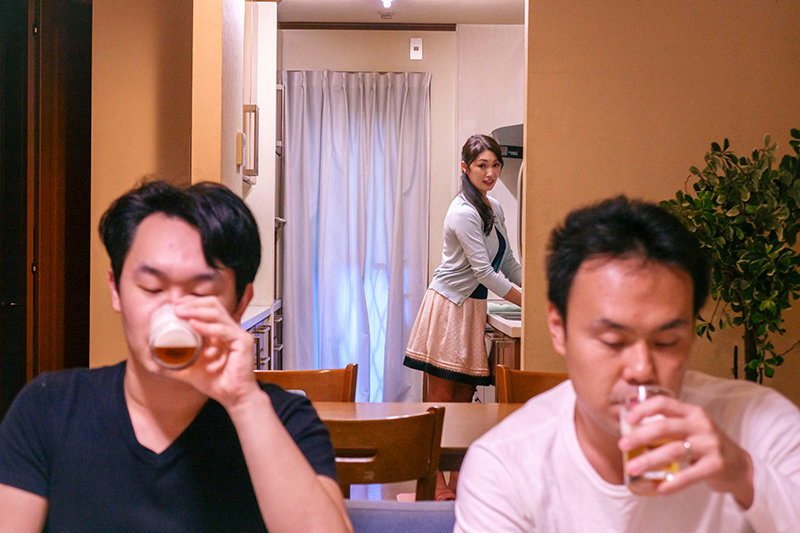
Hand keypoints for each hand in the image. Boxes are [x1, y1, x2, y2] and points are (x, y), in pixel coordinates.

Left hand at [168, 296, 260, 407]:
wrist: (233, 397)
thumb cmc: (217, 382)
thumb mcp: (191, 368)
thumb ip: (177, 360)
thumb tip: (155, 356)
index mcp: (221, 331)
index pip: (208, 308)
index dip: (192, 303)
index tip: (174, 305)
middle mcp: (231, 329)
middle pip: (214, 305)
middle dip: (193, 303)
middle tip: (175, 307)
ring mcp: (238, 335)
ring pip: (218, 313)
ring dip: (197, 310)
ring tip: (181, 313)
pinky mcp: (243, 343)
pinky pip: (223, 331)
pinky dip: (207, 327)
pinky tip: (194, 324)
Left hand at [618, 394, 753, 507]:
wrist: (740, 466)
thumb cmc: (705, 445)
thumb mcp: (690, 428)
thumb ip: (668, 426)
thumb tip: (631, 431)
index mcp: (692, 412)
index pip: (664, 402)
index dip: (643, 409)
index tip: (628, 419)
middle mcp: (701, 425)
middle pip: (664, 427)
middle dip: (639, 437)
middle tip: (622, 446)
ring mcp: (710, 445)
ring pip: (673, 451)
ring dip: (649, 461)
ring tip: (632, 469)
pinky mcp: (716, 465)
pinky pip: (688, 476)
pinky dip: (671, 483)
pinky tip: (658, 489)